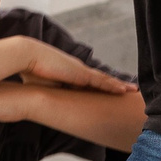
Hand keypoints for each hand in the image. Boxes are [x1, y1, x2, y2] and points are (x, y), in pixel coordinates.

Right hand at [10, 39, 137, 93]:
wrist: (27, 56)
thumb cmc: (30, 71)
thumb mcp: (43, 86)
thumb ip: (50, 93)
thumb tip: (45, 104)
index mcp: (69, 73)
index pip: (89, 81)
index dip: (100, 86)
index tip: (109, 91)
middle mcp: (79, 70)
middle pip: (101, 79)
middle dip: (114, 84)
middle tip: (128, 90)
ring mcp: (81, 71)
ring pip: (106, 80)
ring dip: (120, 85)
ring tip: (133, 90)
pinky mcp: (82, 74)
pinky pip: (103, 81)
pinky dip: (114, 86)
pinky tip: (125, 90)